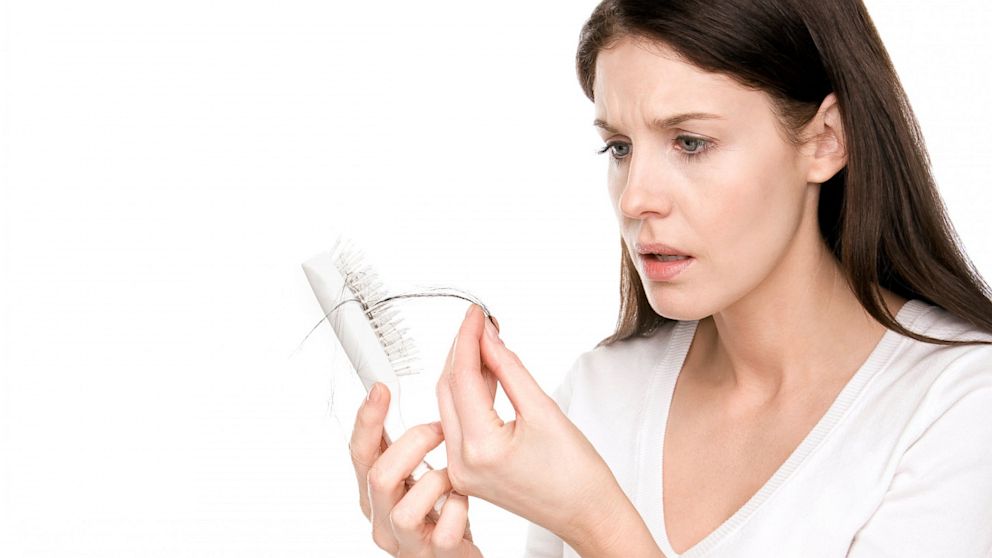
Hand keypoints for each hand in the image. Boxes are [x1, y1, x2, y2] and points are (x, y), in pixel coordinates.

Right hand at [350, 383, 482, 556]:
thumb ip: (406, 447)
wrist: (459, 555)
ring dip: (437, 481)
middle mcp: (382, 520)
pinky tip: (464, 501)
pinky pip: (444, 533)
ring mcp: (406, 543)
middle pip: (378, 477)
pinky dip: (458, 510)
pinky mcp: (435, 557)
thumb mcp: (416, 476)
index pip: (360, 453)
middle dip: (414, 443)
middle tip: (439, 428)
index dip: (367, 420)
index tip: (381, 389)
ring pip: (404, 510)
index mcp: (374, 494)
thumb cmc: (438, 512)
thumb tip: (405, 394)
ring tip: (454, 475)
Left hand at [435, 305, 636, 548]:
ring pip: (450, 404)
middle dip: (462, 351)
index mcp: (480, 449)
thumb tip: (487, 337)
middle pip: (447, 389)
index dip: (468, 338)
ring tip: (486, 341)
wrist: (587, 515)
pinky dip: (469, 394)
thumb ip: (509, 369)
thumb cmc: (577, 474)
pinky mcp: (467, 471)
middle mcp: (461, 462)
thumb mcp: (544, 410)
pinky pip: (459, 422)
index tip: (476, 313)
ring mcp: (461, 470)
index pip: (462, 377)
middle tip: (480, 322)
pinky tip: (485, 373)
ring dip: (465, 370)